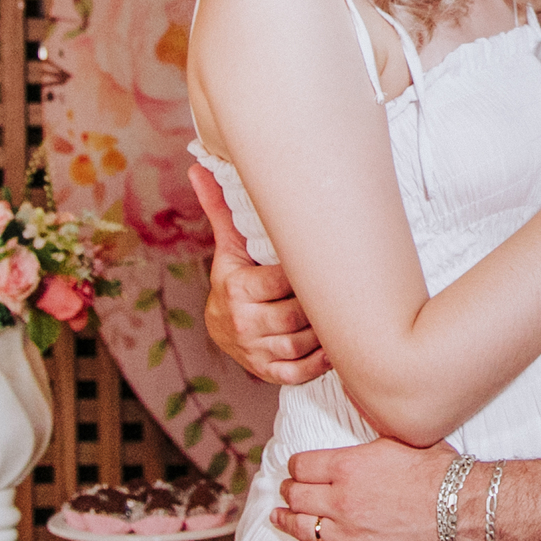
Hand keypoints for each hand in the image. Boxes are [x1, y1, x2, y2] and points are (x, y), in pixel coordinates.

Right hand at [189, 163, 329, 386]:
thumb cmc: (234, 277)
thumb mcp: (230, 247)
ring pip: (302, 344)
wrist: (220, 326)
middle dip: (319, 304)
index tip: (323, 262)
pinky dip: (320, 361)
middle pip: (296, 316)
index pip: (282, 282)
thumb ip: (221, 210)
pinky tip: (332, 344)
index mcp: (236, 290)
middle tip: (340, 288)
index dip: (306, 274)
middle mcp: (243, 324)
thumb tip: (199, 167)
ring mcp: (255, 352)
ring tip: (341, 313)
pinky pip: (300, 371)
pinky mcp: (267, 373)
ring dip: (325, 331)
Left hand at [272, 440, 456, 540]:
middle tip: (288, 491)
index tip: (298, 469)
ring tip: (278, 517)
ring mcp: (347, 533)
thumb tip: (359, 407)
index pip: (302, 465)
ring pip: (301, 527)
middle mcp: (341, 499)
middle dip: (290, 491)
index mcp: (348, 466)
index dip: (297, 466)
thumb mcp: (399, 438)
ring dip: (285, 520)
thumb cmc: (437, 471)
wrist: (461, 508)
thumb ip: (369, 435)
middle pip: (297, 495)